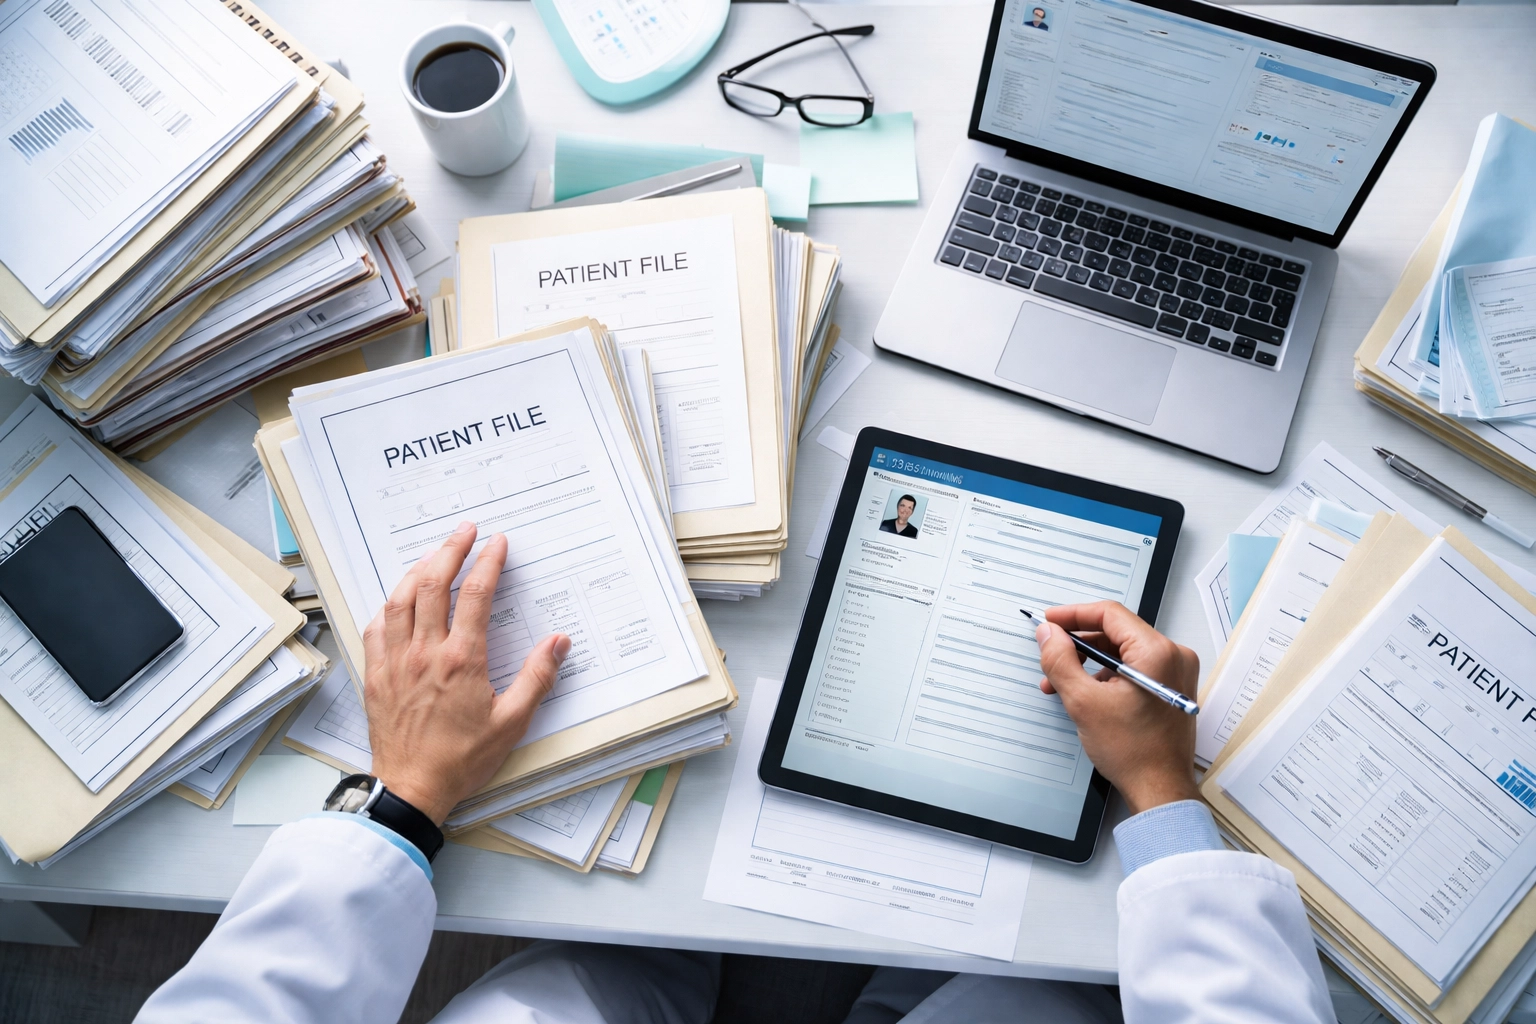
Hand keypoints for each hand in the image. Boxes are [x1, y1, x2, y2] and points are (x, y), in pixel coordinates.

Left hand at [362, 521, 569, 824]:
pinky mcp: (377, 675)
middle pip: (433, 583)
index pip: (475, 595)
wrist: (411, 788)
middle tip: (465, 530)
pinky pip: (377, 626)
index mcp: (461, 659)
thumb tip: (558, 643)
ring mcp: (395, 661)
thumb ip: (537, 678)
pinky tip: (398, 599)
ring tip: (434, 554)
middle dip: (451, 550)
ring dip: (418, 569)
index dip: (488, 562)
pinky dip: (389, 604)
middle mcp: (424, 652)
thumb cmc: (461, 759)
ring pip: (401, 598)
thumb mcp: (512, 722)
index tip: (497, 544)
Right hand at [1035, 602, 1199, 814]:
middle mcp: (1173, 656)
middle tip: (1050, 653)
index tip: (1049, 622)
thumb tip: (1048, 634)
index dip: (1074, 615)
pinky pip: (1134, 667)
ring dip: (1089, 662)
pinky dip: (1107, 675)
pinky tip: (1085, 692)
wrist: (1159, 789)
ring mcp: (1176, 672)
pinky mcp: (1171, 687)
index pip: (1110, 615)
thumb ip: (1061, 661)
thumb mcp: (1084, 702)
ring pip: (1123, 651)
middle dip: (1078, 644)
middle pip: (1116, 632)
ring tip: (1060, 683)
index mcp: (1157, 653)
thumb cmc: (1132, 751)